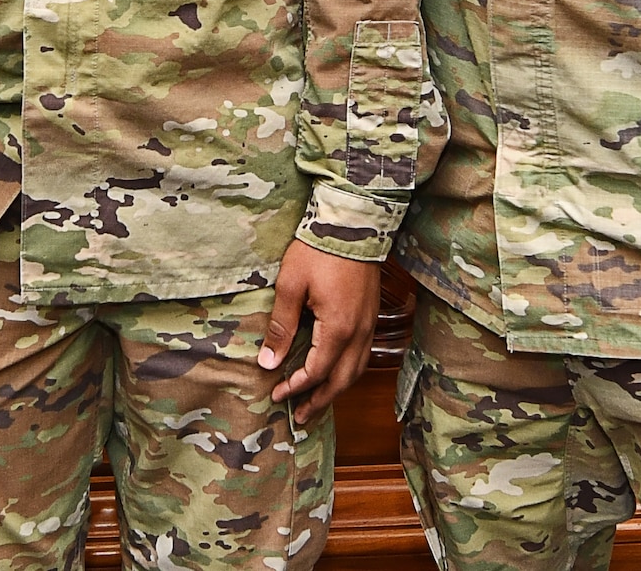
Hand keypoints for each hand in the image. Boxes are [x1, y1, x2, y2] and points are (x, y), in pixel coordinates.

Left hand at [259, 240, 380, 425]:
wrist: (352, 223)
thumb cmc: (317, 251)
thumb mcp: (290, 286)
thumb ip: (281, 327)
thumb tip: (269, 363)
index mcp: (337, 329)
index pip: (316, 372)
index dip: (296, 388)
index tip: (277, 396)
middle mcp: (359, 333)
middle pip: (341, 381)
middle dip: (320, 401)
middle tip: (300, 417)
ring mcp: (369, 325)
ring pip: (356, 371)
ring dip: (336, 390)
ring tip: (317, 403)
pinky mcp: (371, 315)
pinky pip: (362, 355)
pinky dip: (348, 372)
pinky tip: (336, 373)